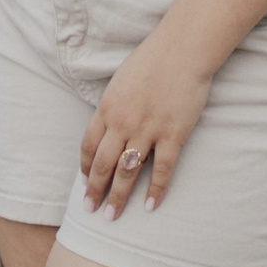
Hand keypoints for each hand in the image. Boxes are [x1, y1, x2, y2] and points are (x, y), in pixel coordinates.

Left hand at [77, 33, 212, 214]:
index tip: (84, 181)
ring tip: (112, 216)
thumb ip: (114, 106)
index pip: (88, 145)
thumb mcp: (121, 81)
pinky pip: (162, 170)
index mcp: (107, 108)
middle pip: (102, 165)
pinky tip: (150, 206)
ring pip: (127, 172)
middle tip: (89, 209)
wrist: (182, 49)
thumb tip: (110, 126)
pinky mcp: (172, 135)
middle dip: (94, 190)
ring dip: (118, 197)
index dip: (84, 167)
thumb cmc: (153, 59)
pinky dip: (156, 190)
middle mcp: (122, 123)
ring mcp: (147, 131)